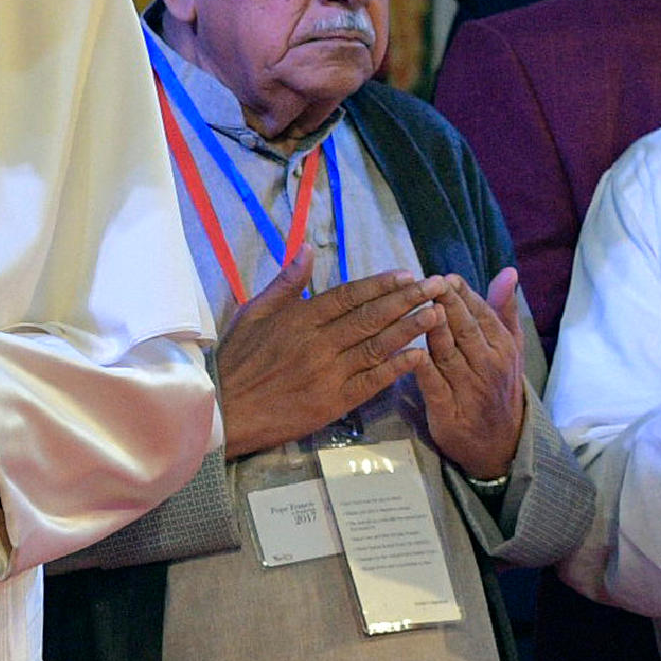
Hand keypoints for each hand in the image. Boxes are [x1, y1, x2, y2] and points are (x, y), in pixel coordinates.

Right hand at [214, 242, 433, 456]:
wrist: (223, 411)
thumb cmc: (237, 361)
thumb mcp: (253, 313)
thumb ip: (284, 283)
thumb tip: (307, 249)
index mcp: (299, 318)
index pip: (348, 296)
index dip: (380, 284)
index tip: (407, 274)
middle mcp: (318, 343)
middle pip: (369, 317)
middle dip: (406, 299)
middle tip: (437, 286)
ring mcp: (327, 374)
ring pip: (376, 347)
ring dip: (409, 329)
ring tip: (437, 314)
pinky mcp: (332, 403)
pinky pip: (370, 383)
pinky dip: (395, 369)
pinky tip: (418, 356)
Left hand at [412, 268, 530, 478]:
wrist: (500, 443)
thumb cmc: (498, 386)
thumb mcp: (510, 348)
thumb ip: (504, 310)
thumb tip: (508, 271)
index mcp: (504, 347)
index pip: (481, 314)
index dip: (462, 294)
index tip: (446, 277)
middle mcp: (488, 365)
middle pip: (463, 329)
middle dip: (445, 304)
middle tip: (428, 283)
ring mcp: (468, 388)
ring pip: (446, 352)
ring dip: (431, 328)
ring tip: (416, 306)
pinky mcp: (447, 410)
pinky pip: (432, 383)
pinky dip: (420, 366)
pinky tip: (408, 350)